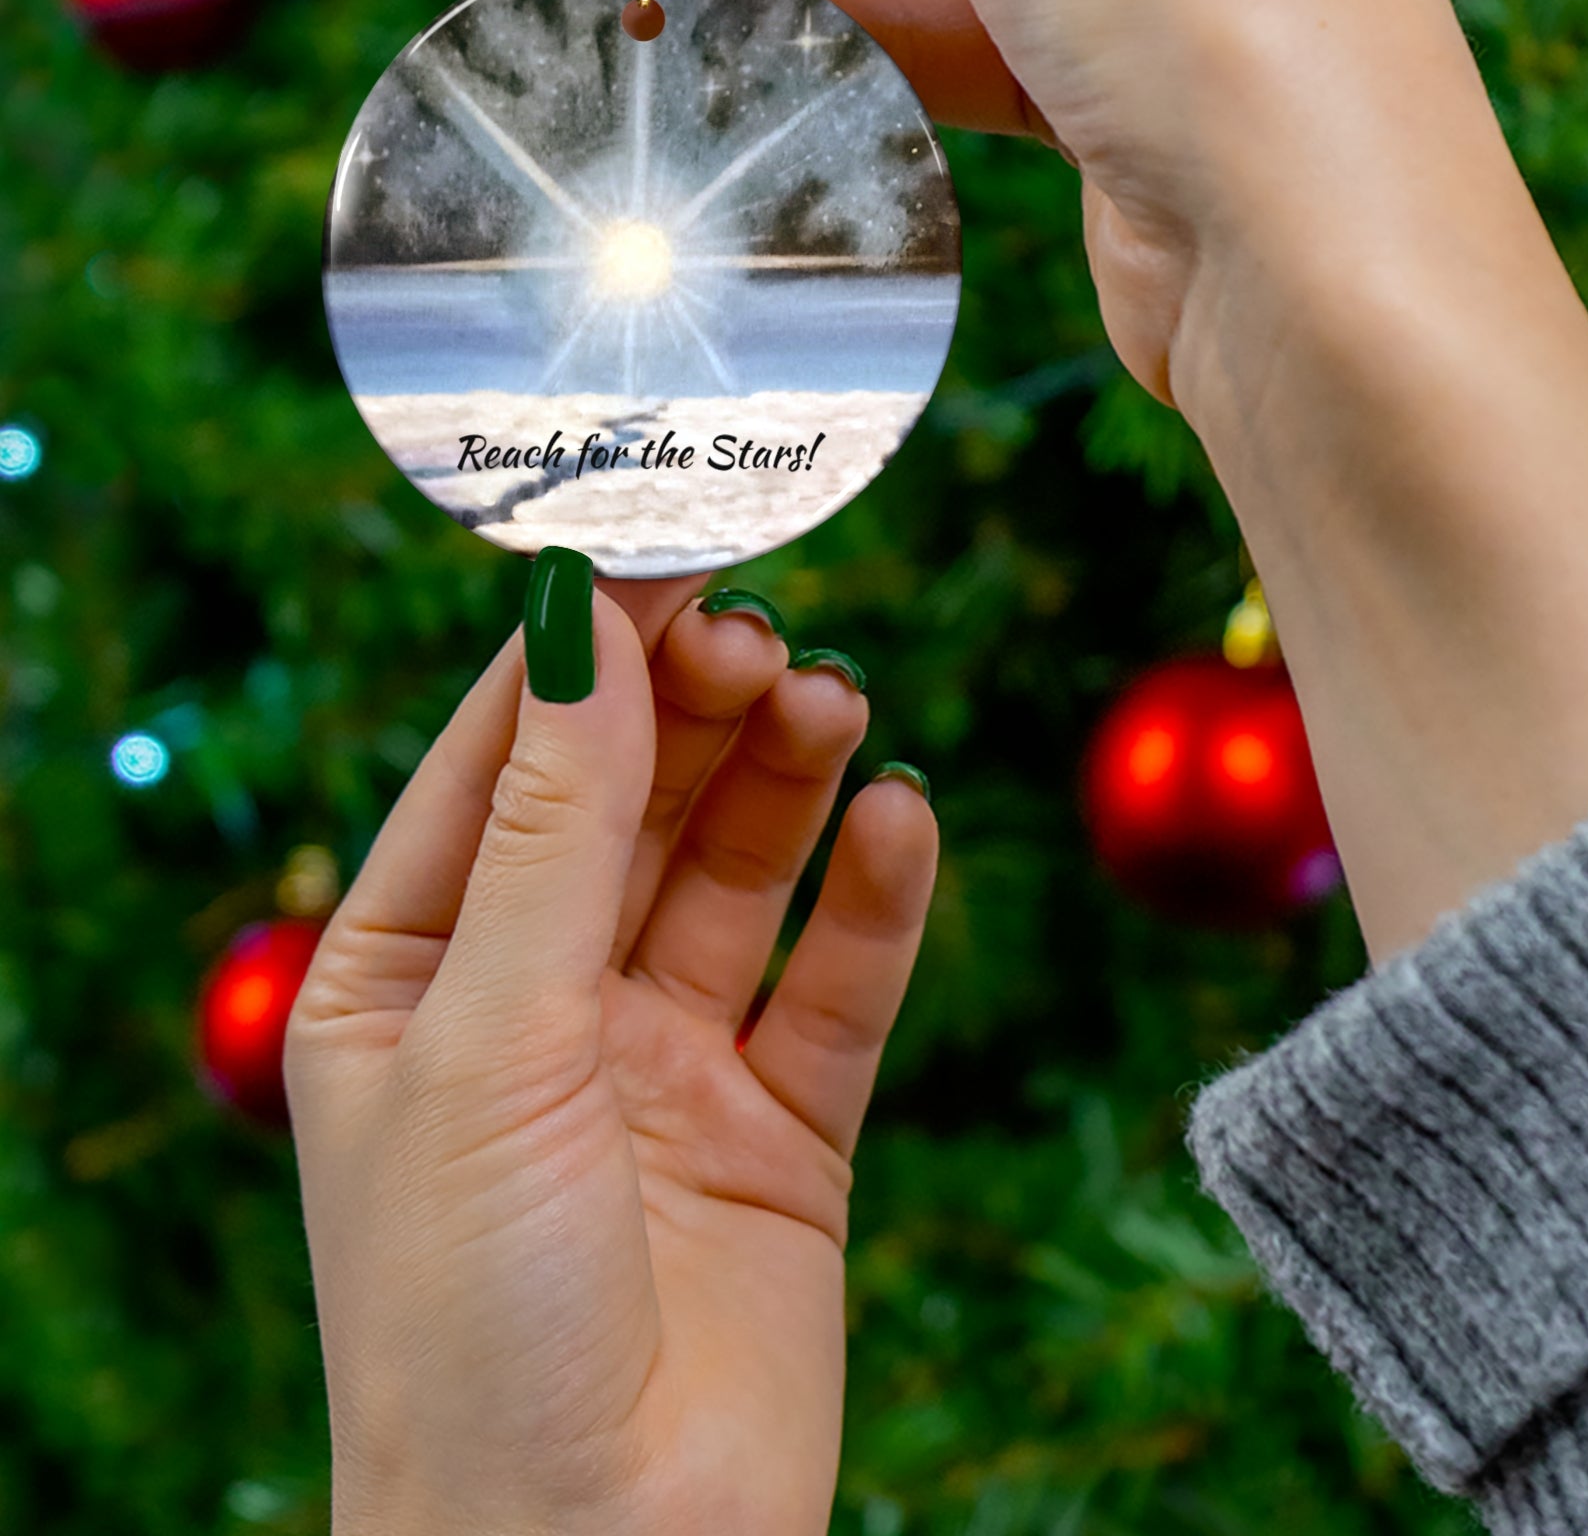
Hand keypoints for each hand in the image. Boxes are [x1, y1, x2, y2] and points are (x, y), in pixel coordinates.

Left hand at [286, 573, 936, 1535]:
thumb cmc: (470, 1322)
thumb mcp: (490, 1041)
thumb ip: (555, 828)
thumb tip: (583, 621)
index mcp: (411, 978)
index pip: (502, 762)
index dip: (583, 650)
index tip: (667, 542)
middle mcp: (539, 1006)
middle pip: (634, 800)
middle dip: (695, 709)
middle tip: (765, 633)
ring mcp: (665, 1065)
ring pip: (740, 871)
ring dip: (787, 779)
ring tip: (834, 703)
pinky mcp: (783, 1130)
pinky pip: (838, 983)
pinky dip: (874, 898)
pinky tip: (900, 822)